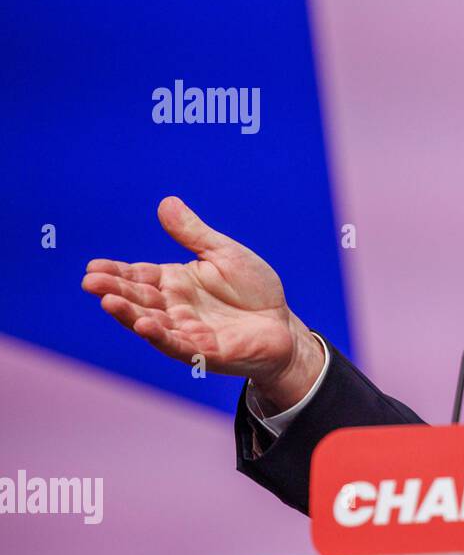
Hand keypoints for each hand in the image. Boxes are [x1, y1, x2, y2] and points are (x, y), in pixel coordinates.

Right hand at [81, 196, 323, 411]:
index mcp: (175, 282)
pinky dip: (160, 336)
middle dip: (114, 291)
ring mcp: (187, 330)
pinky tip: (143, 325)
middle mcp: (175, 307)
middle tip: (90, 282)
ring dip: (129, 313)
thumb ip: (194, 234)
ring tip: (108, 302)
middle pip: (139, 298)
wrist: (283, 325)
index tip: (92, 267)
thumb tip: (166, 203)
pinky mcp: (205, 351)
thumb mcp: (224, 254)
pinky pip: (178, 344)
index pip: (139, 275)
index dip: (116, 272)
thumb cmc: (253, 289)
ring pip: (151, 322)